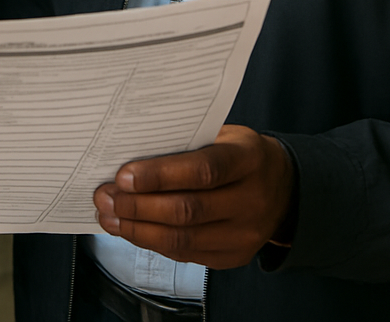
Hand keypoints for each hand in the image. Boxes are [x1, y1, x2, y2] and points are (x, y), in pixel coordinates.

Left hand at [93, 125, 294, 268]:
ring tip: (109, 216)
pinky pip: (186, 254)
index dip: (160, 175)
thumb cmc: (240, 152)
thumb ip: (186, 141)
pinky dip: (152, 243)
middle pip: (188, 210)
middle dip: (138, 205)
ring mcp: (245, 234)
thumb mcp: (223, 133)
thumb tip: (130, 149)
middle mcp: (252, 200)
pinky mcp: (233, 256)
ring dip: (138, 229)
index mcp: (249, 159)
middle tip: (105, 196)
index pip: (202, 170)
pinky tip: (130, 231)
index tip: (123, 175)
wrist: (284, 187)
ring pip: (183, 239)